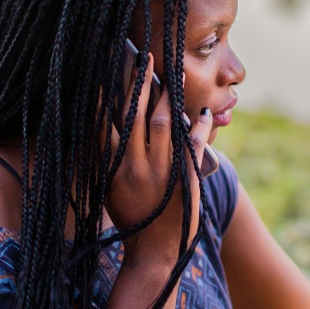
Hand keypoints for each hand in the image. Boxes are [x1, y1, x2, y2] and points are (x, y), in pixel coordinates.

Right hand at [105, 54, 212, 264]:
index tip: (107, 69)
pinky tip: (204, 113)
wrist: (156, 252)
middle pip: (136, 115)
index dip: (107, 94)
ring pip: (165, 124)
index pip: (107, 122)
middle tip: (142, 56)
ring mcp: (162, 172)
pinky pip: (194, 145)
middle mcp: (135, 166)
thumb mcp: (111, 189)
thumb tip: (105, 126)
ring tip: (169, 72)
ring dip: (168, 96)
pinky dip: (200, 128)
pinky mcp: (187, 178)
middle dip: (139, 83)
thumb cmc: (132, 220)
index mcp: (113, 168)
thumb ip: (109, 158)